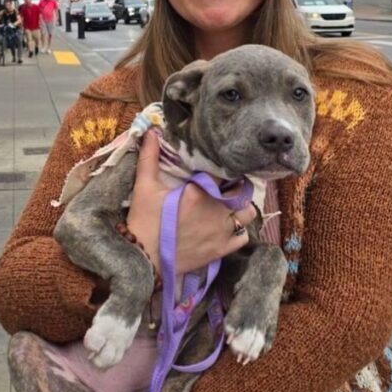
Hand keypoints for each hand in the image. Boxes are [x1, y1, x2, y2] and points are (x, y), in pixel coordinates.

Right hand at [126, 130, 255, 276]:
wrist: (144, 260)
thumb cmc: (143, 221)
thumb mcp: (144, 187)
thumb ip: (149, 157)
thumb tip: (151, 131)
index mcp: (200, 191)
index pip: (221, 172)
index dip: (219, 171)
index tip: (214, 172)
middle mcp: (217, 209)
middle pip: (241, 191)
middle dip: (235, 188)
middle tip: (225, 188)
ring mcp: (222, 231)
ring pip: (248, 213)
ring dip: (241, 208)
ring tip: (229, 207)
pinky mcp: (222, 249)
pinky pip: (243, 236)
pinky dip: (238, 232)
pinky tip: (226, 228)